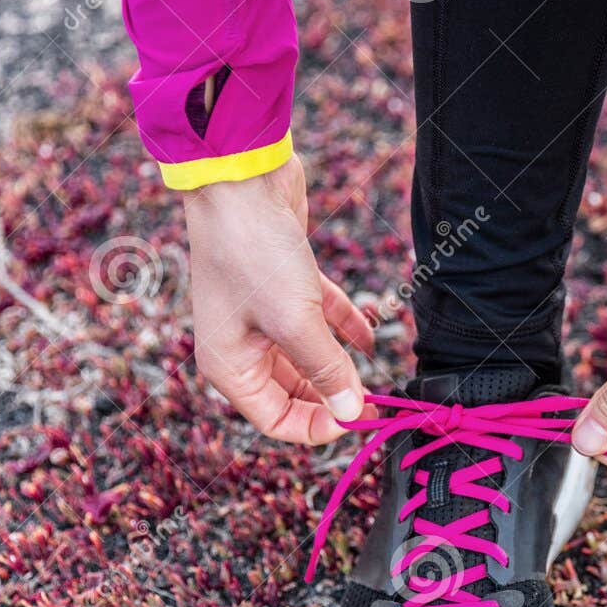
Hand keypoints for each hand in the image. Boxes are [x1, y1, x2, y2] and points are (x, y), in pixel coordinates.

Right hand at [185, 158, 373, 444]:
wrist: (240, 179)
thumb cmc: (253, 253)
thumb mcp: (295, 323)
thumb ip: (325, 370)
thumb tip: (351, 412)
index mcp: (229, 367)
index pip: (276, 420)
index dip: (317, 427)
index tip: (358, 418)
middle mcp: (241, 346)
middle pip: (294, 392)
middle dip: (333, 397)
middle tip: (376, 400)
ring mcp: (262, 316)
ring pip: (308, 358)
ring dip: (340, 366)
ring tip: (378, 375)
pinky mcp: (285, 286)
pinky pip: (318, 322)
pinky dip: (344, 330)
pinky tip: (372, 339)